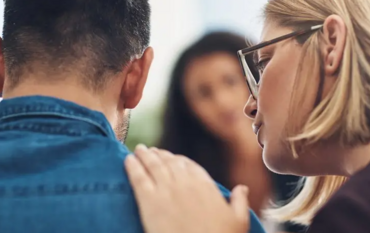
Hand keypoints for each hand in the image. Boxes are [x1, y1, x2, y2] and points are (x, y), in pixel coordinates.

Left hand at [124, 145, 249, 232]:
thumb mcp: (238, 220)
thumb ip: (239, 201)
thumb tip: (242, 188)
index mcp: (204, 185)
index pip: (189, 165)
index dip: (179, 160)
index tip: (172, 157)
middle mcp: (184, 183)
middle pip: (169, 162)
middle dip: (160, 155)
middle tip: (152, 151)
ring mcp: (165, 191)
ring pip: (152, 166)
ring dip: (144, 155)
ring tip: (139, 150)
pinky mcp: (148, 203)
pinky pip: (138, 178)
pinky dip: (132, 167)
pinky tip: (127, 160)